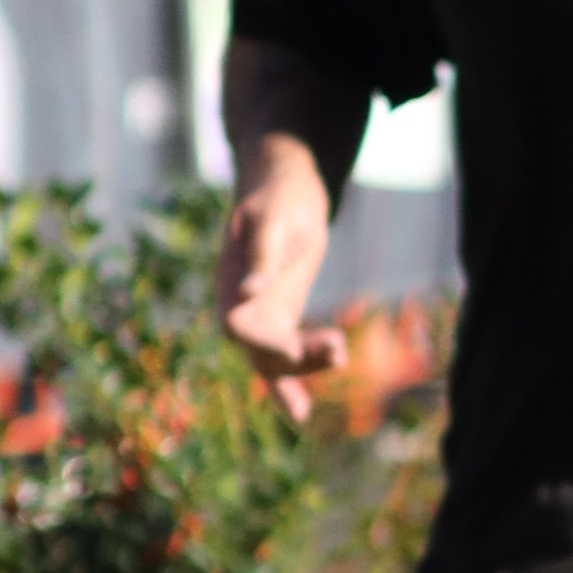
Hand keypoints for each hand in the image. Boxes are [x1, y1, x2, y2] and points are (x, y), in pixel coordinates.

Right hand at [215, 136, 346, 423]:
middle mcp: (239, 304)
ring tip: (341, 356)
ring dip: (304, 370)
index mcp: (231, 280)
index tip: (297, 351)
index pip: (238, 326)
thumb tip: (247, 294)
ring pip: (274, 359)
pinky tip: (317, 390)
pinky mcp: (280, 315)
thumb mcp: (273, 218)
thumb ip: (261, 255)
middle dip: (292, 364)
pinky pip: (288, 352)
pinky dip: (303, 371)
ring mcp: (259, 313)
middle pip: (257, 351)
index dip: (264, 344)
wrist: (285, 182)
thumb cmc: (278, 194)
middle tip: (338, 354)